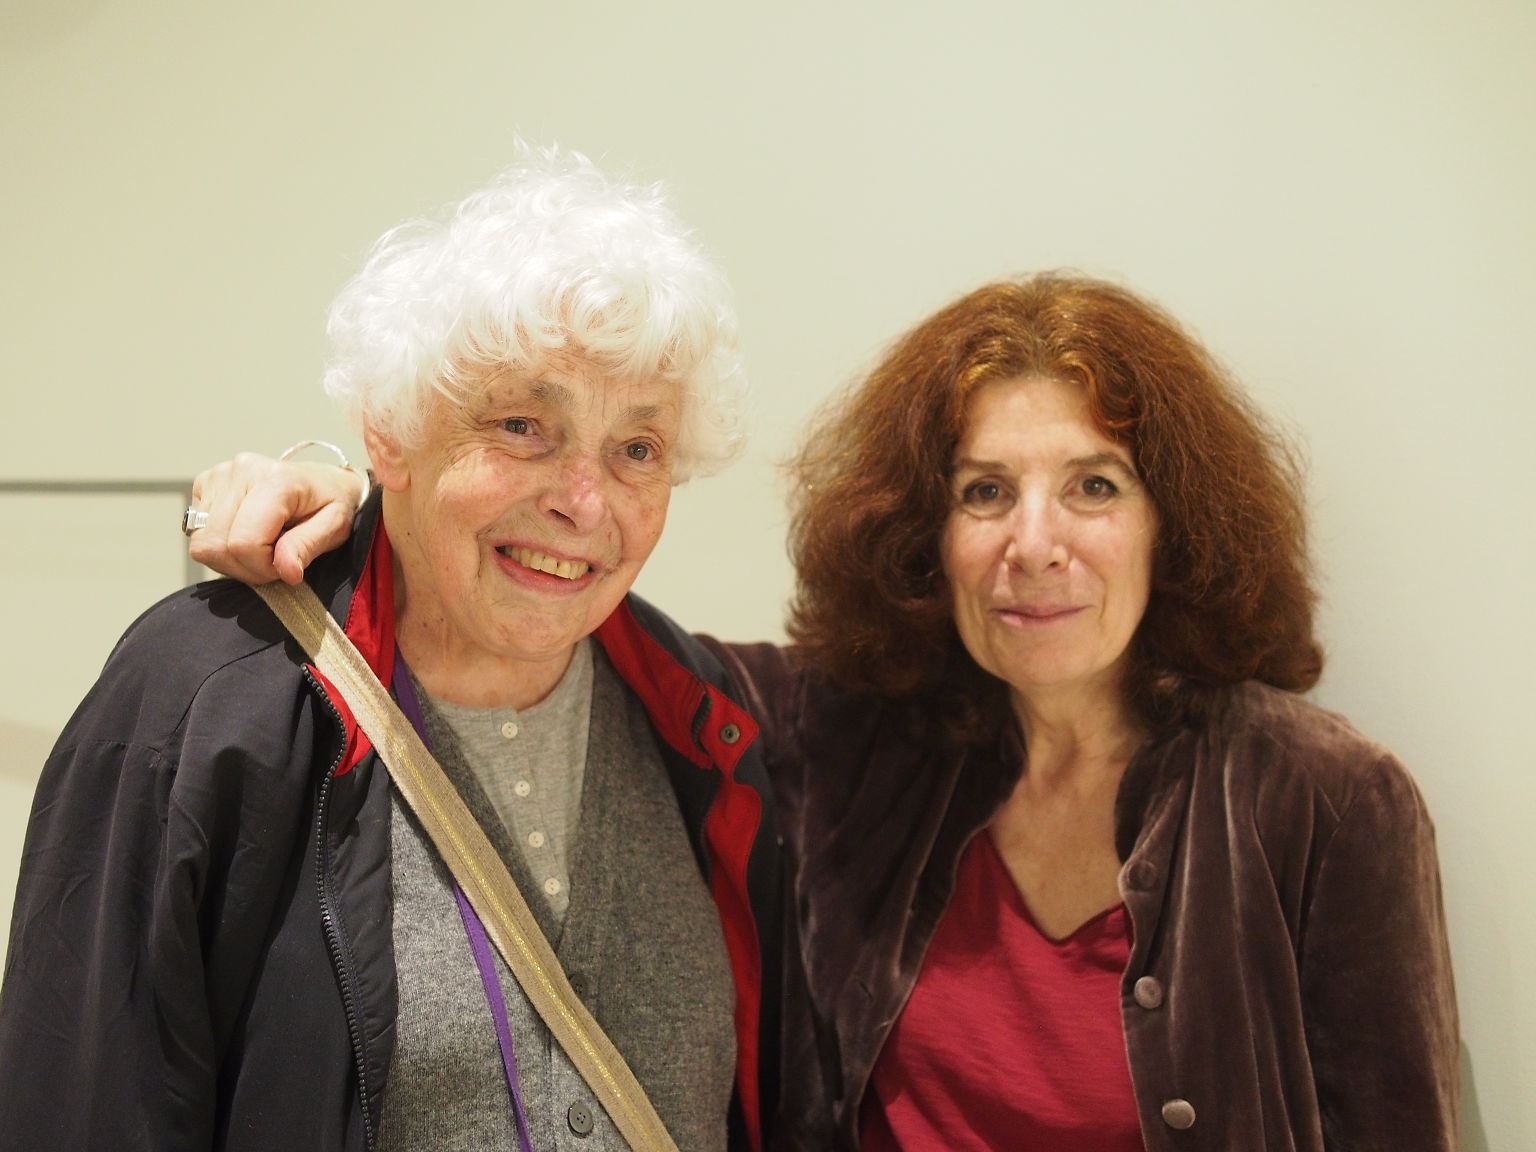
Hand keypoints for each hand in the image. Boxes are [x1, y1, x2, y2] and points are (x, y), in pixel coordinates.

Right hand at [188, 453, 364, 584]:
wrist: (323, 480)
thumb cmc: (330, 503)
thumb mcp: (334, 526)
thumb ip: (308, 547)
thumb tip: (286, 572)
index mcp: (277, 480)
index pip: (244, 542)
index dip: (261, 567)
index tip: (284, 566)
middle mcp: (242, 471)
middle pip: (216, 545)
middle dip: (245, 568)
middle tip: (272, 562)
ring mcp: (219, 474)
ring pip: (202, 543)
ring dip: (230, 560)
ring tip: (260, 549)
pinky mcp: (205, 483)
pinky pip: (195, 531)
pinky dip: (219, 545)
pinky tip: (244, 535)